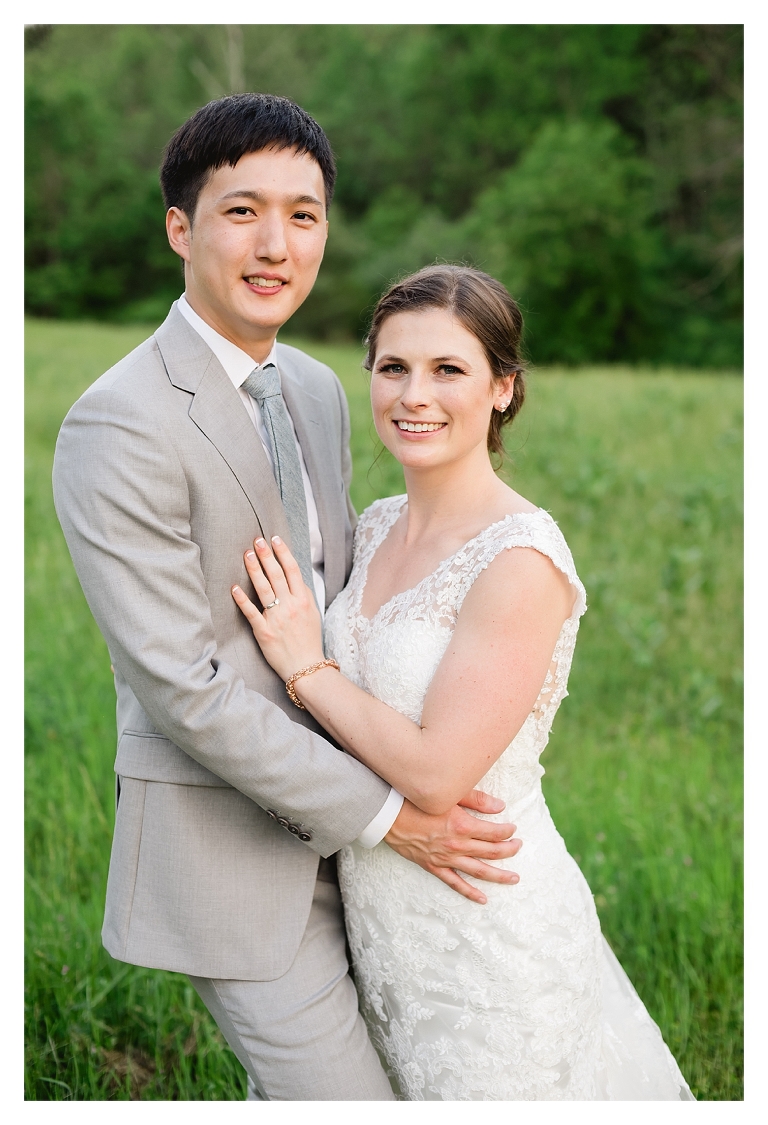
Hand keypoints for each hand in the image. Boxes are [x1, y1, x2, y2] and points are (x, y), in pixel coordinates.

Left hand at [232, 536, 324, 681]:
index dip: (283, 552)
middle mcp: (291, 606)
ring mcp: (276, 618)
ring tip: (247, 554)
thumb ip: (303, 594)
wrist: (307, 667)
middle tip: (257, 540)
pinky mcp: (264, 631)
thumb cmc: (309, 640)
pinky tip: (234, 587)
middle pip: (277, 575)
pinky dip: (242, 599)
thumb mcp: (313, 613)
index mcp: (303, 600)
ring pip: (264, 589)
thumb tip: (294, 576)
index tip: (274, 539)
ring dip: (255, 570)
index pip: (292, 570)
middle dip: (266, 555)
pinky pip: (251, 612)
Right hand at [384, 790, 521, 904]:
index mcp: (463, 826)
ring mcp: (446, 858)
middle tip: (519, 847)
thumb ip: (477, 800)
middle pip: (491, 852)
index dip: (507, 831)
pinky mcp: (434, 866)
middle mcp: (457, 845)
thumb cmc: (417, 801)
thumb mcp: (449, 796)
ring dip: (499, 875)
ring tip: (514, 878)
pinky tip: (483, 898)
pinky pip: (456, 883)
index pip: (494, 832)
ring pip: (479, 871)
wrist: (390, 816)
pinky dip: (470, 892)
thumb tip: (500, 806)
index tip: (513, 828)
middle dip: (509, 850)